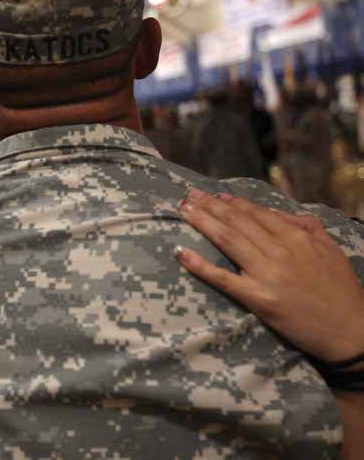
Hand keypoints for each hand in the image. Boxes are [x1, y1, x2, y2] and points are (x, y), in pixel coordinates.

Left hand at [175, 189, 363, 361]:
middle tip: (187, 196)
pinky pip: (224, 278)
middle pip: (237, 223)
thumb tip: (281, 213)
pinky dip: (200, 265)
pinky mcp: (258, 299)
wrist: (351, 332)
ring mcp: (267, 274)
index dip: (231, 203)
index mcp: (297, 238)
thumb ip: (307, 226)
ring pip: (227, 241)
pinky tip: (181, 253)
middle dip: (209, 206)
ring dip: (202, 222)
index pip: (256, 214)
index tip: (212, 196)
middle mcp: (280, 251)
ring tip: (183, 211)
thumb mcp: (331, 249)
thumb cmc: (342, 291)